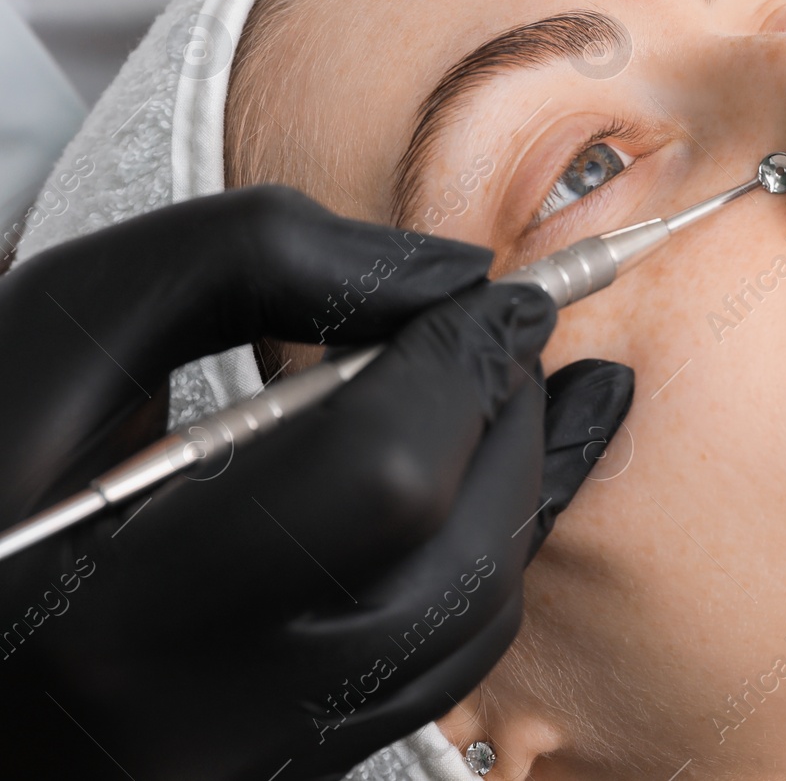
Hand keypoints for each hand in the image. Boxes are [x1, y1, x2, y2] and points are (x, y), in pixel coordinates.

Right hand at [0, 186, 632, 780]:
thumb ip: (252, 261)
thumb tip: (450, 276)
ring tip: (500, 385)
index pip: (381, 482)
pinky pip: (446, 662)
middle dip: (507, 424)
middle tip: (503, 332)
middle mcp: (200, 723)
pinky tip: (499, 467)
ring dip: (515, 485)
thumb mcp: (63, 329)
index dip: (463, 368)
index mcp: (120, 614)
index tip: (500, 291)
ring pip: (473, 623)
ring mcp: (252, 764)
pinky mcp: (286, 763)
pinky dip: (487, 550)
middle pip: (458, 563)